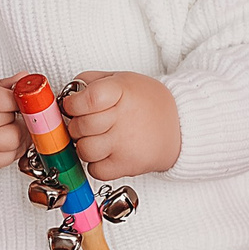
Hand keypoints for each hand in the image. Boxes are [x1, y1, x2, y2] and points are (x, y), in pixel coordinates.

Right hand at [0, 75, 22, 175]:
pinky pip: (12, 156)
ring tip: (5, 122)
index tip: (16, 93)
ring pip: (17, 138)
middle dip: (13, 111)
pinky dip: (14, 145)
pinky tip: (4, 136)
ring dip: (17, 129)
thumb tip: (23, 79)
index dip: (17, 95)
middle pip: (12, 117)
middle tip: (3, 107)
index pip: (6, 98)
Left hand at [62, 71, 180, 179]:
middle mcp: (124, 119)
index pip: (85, 100)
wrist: (181, 127)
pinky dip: (96, 164)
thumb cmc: (149, 103)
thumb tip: (67, 95)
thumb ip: (92, 81)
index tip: (73, 105)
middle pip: (80, 126)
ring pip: (84, 150)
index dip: (72, 104)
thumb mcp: (122, 79)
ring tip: (97, 137)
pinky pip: (95, 170)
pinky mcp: (127, 166)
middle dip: (76, 125)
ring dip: (85, 145)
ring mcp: (125, 145)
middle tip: (86, 122)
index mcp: (122, 92)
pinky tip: (107, 152)